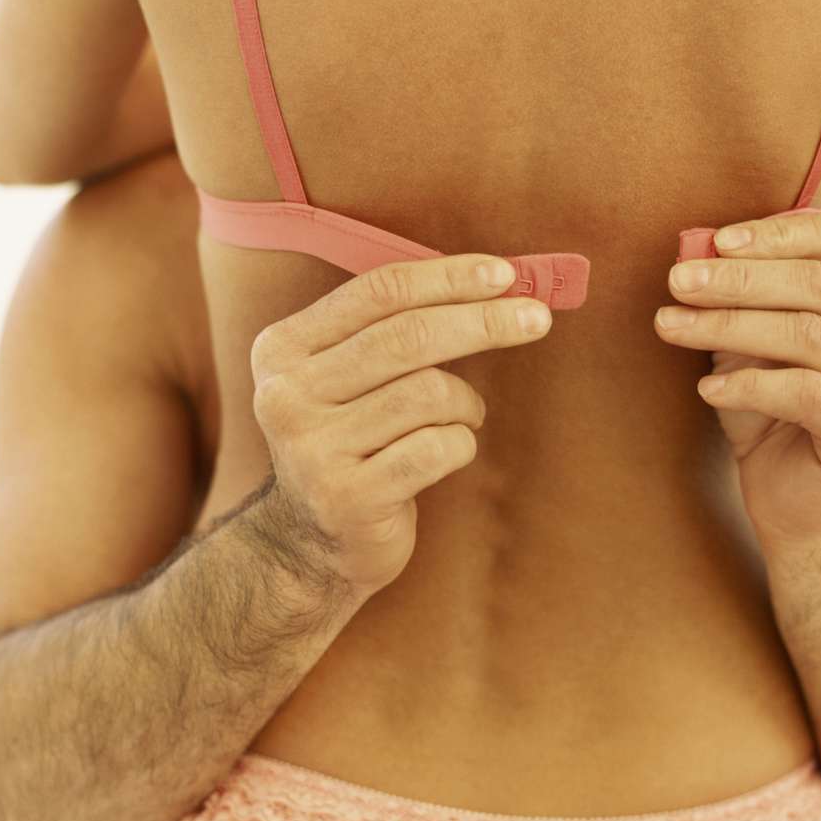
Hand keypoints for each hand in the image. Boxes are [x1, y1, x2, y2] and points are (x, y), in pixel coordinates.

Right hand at [250, 254, 552, 599]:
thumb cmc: (353, 443)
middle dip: (484, 321)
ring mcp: (313, 450)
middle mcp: (286, 395)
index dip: (448, 277)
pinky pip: (438, 448)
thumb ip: (396, 328)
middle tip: (537, 318)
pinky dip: (460, 443)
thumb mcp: (346, 378)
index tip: (506, 275)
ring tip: (463, 416)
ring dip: (466, 402)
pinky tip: (448, 451)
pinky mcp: (349, 497)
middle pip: (409, 337)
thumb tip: (497, 282)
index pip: (377, 292)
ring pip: (429, 392)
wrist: (311, 545)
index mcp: (282, 350)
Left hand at [654, 210, 820, 549]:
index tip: (714, 241)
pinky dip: (748, 385)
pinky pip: (806, 393)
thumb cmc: (773, 415)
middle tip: (677, 281)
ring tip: (669, 326)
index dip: (774, 233)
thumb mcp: (755, 346)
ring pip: (807, 335)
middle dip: (738, 279)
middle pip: (818, 284)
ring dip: (728, 326)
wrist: (798, 506)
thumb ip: (742, 298)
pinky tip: (707, 387)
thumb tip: (694, 249)